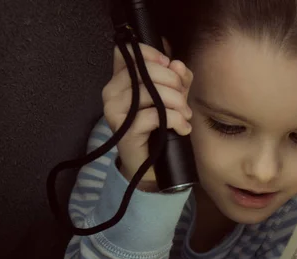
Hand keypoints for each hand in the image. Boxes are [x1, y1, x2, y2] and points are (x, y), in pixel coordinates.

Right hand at [102, 40, 193, 182]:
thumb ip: (177, 79)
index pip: (127, 52)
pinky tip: (183, 128)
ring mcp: (115, 112)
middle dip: (173, 82)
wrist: (151, 166)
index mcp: (120, 80)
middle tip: (183, 99)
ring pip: (150, 92)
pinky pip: (155, 115)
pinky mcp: (125, 131)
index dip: (151, 54)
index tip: (169, 65)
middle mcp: (112, 93)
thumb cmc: (159, 129)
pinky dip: (175, 120)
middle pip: (144, 71)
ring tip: (185, 115)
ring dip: (177, 102)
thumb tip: (177, 64)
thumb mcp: (172, 99)